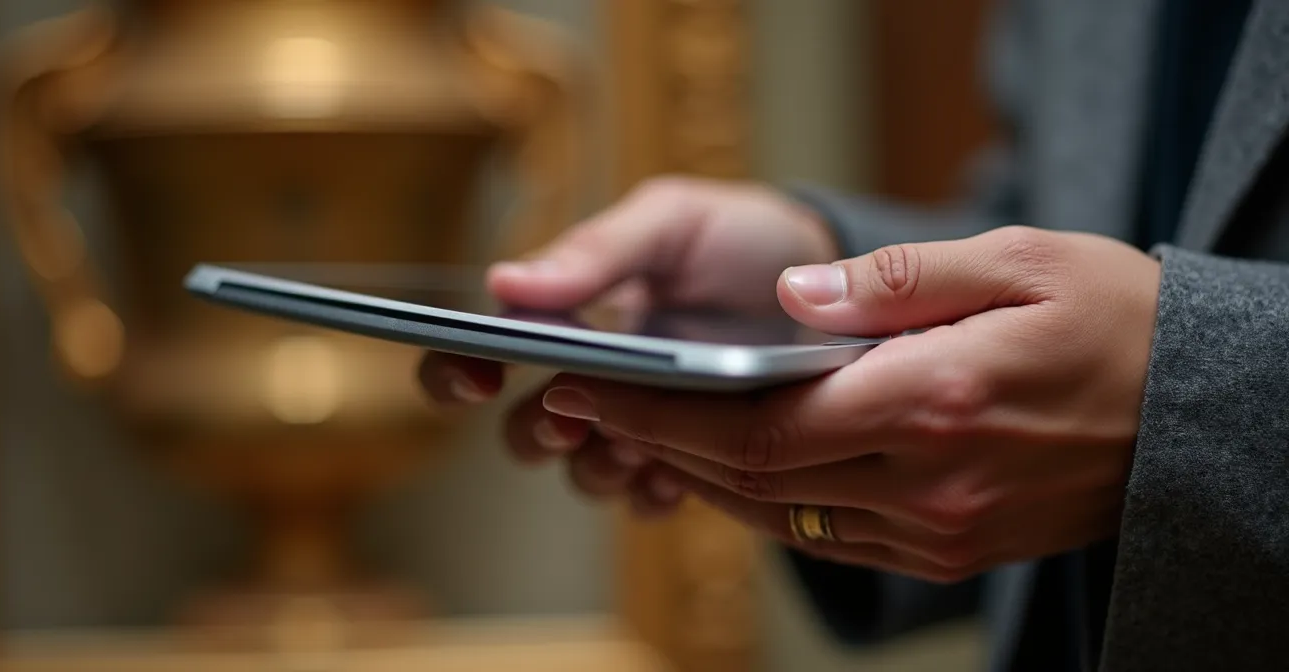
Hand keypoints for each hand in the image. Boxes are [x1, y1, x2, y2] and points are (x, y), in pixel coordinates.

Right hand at [417, 176, 837, 512]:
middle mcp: (594, 378)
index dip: (456, 371)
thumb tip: (503, 283)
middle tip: (569, 417)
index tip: (478, 376)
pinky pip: (650, 498)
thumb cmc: (739, 239)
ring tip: (643, 435)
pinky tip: (684, 464)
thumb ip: (595, 252)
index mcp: (570, 315)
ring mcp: (642, 424)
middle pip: (524, 432)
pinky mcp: (694, 460)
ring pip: (584, 473)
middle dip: (536, 433)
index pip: (481, 350)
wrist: (833, 281)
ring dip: (601, 463)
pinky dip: (656, 489)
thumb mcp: (670, 222)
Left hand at [539, 226, 1161, 581]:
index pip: (757, 427)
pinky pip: (826, 537)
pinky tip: (729, 470)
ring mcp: (937, 531)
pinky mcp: (947, 550)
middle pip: (752, 478)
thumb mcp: (1016, 262)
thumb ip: (895, 282)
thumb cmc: (1110, 322)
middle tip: (583, 406)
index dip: (659, 415)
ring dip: (699, 478)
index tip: (588, 389)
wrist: (1191, 418)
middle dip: (655, 443)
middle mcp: (927, 485)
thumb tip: (792, 294)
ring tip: (637, 433)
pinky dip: (764, 504)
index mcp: (934, 403)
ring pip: (779, 518)